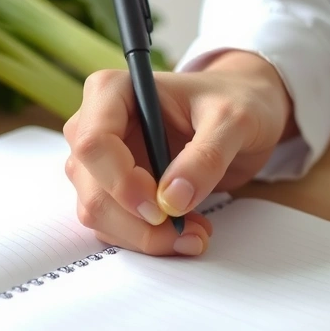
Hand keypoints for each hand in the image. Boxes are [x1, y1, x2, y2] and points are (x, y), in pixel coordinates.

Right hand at [62, 50, 296, 255]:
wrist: (237, 117)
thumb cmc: (234, 101)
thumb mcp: (233, 121)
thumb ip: (205, 157)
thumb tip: (172, 200)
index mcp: (111, 92)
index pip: (93, 144)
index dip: (121, 183)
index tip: (161, 208)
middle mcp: (93, 125)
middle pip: (92, 188)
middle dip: (138, 222)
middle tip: (189, 234)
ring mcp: (99, 161)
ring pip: (97, 213)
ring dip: (144, 236)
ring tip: (195, 233)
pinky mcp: (110, 189)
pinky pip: (113, 225)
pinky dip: (146, 238)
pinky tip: (185, 230)